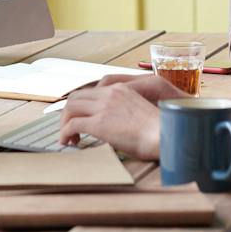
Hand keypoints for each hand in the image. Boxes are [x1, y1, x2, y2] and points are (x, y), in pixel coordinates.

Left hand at [60, 75, 183, 160]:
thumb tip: (117, 124)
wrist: (165, 135)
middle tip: (70, 129)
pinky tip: (67, 142)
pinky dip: (65, 133)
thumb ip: (124, 111)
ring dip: (64, 123)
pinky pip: (72, 124)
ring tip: (67, 138)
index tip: (79, 119)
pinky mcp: (99, 123)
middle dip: (69, 113)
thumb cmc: (159, 130)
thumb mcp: (139, 112)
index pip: (91, 92)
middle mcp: (110, 93)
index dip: (81, 106)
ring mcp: (103, 107)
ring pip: (70, 108)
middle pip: (76, 97)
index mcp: (120, 89)